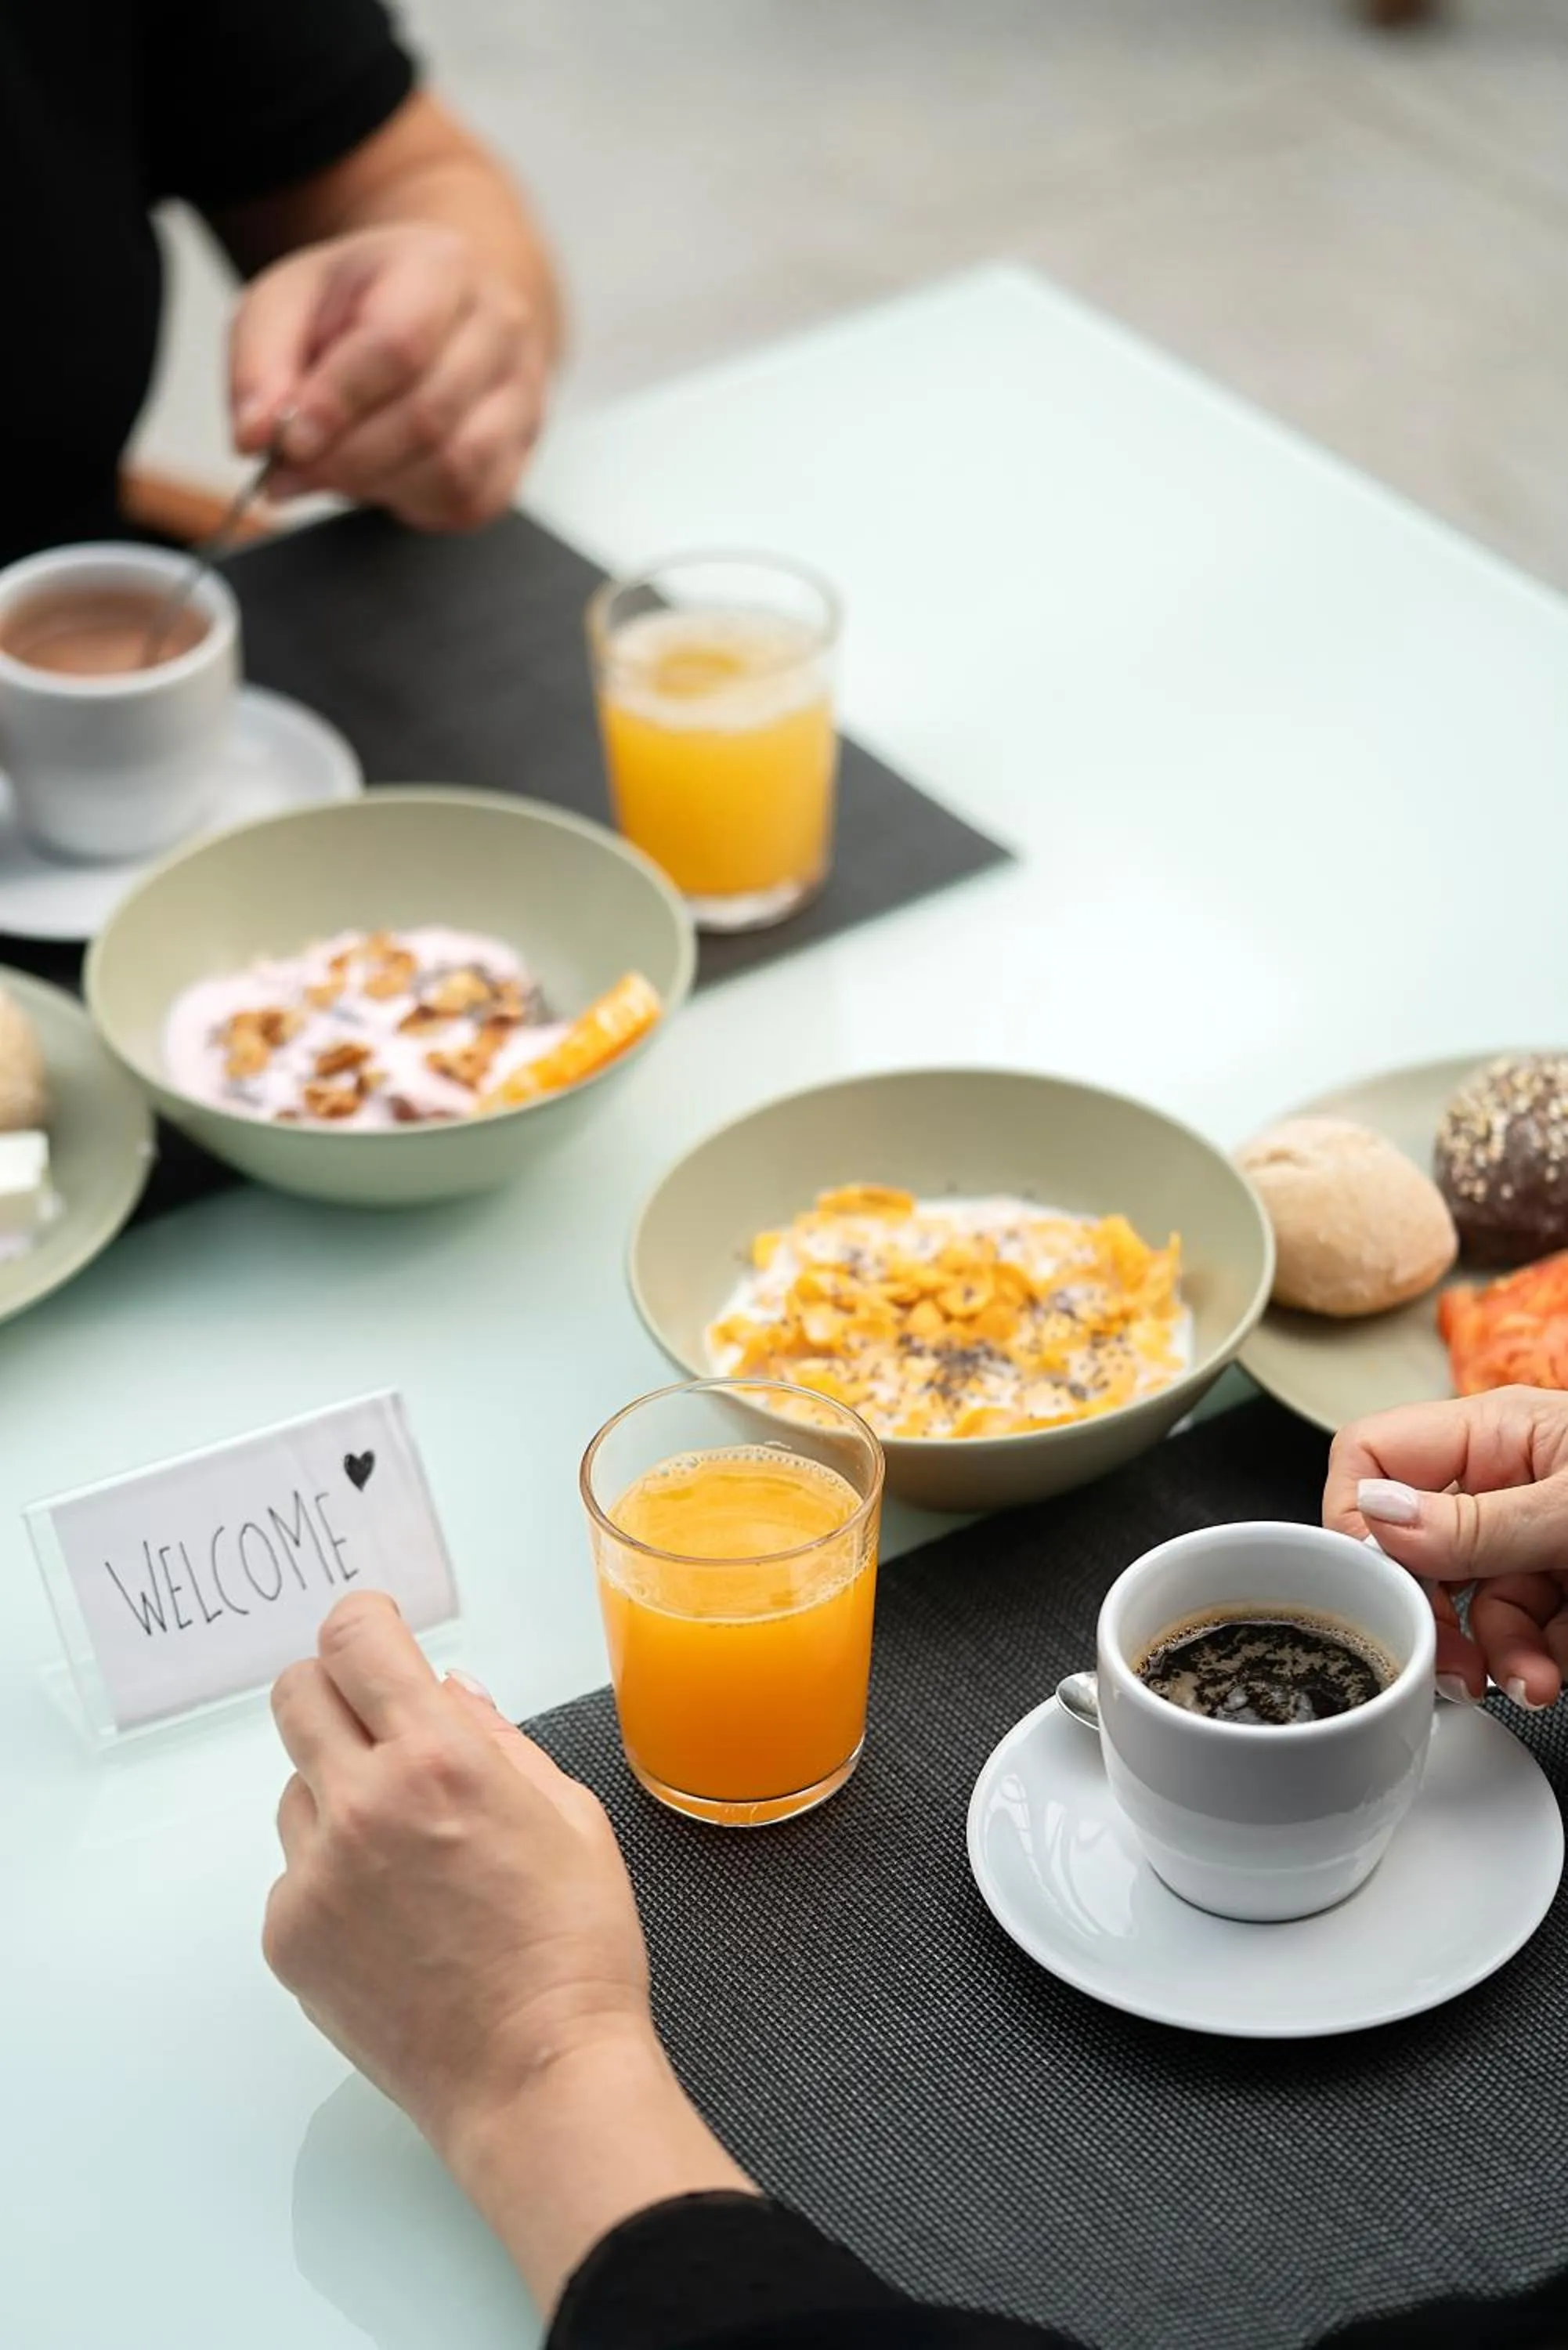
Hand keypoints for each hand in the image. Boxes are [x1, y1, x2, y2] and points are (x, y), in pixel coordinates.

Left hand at [230, 224, 547, 529]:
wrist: (441, 310)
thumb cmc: (359, 305)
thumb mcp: (287, 302)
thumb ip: (259, 364)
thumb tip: (255, 436)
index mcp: (440, 266)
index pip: (398, 344)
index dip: (338, 403)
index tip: (289, 442)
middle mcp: (499, 326)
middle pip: (427, 416)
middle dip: (346, 459)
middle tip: (289, 472)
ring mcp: (523, 392)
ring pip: (454, 469)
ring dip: (377, 487)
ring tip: (333, 471)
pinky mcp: (523, 451)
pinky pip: (470, 501)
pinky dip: (412, 506)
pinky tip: (381, 480)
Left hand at [264, 1593, 752, 2311]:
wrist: (536, 2076)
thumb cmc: (574, 1950)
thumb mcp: (569, 1815)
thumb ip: (497, 1737)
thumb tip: (448, 1690)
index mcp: (440, 1757)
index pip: (353, 1638)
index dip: (364, 1624)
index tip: (378, 1635)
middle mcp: (363, 1803)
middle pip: (297, 1692)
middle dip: (338, 1690)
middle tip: (380, 1724)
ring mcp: (316, 1874)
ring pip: (296, 1785)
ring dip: (337, 1790)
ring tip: (408, 1853)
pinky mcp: (289, 1936)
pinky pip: (294, 1869)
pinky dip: (332, 1874)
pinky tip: (393, 1917)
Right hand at [1324, 1386, 1567, 1709]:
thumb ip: (1480, 1522)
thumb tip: (1373, 1517)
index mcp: (1496, 1433)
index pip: (1373, 1455)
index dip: (1356, 1518)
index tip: (1376, 1582)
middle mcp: (1507, 1481)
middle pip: (1416, 1547)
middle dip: (1431, 1613)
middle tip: (1449, 1663)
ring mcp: (1536, 1535)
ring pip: (1472, 1605)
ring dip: (1498, 1655)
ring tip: (1535, 1683)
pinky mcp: (1567, 1585)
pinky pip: (1524, 1632)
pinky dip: (1540, 1662)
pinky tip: (1558, 1672)